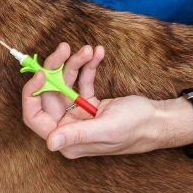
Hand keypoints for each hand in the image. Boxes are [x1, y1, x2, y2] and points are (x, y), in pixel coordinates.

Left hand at [22, 42, 192, 158]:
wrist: (160, 120)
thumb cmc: (136, 129)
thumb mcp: (106, 129)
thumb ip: (77, 135)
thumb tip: (50, 144)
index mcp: (67, 139)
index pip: (34, 116)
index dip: (32, 94)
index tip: (42, 72)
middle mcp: (68, 127)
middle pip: (50, 93)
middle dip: (57, 68)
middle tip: (66, 48)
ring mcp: (78, 114)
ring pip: (66, 83)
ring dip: (75, 63)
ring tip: (88, 49)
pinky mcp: (89, 103)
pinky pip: (82, 80)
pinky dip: (88, 66)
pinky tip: (98, 52)